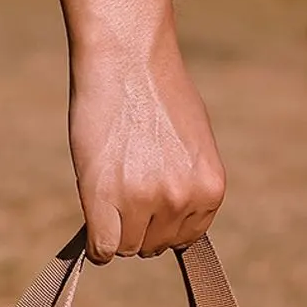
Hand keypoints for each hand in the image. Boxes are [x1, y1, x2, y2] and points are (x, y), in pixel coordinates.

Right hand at [70, 43, 225, 263]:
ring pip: (127, 247)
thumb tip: (170, 218)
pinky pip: (104, 250)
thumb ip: (188, 185)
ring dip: (116, 227)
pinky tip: (95, 220)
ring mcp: (145, 201)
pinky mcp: (107, 200)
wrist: (127, 56)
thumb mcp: (192, 144)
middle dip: (138, 224)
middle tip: (125, 184)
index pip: (183, 239)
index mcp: (211, 190)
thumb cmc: (156, 92)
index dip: (162, 222)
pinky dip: (97, 245)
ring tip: (110, 184)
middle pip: (153, 245)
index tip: (148, 199)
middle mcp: (182, 200)